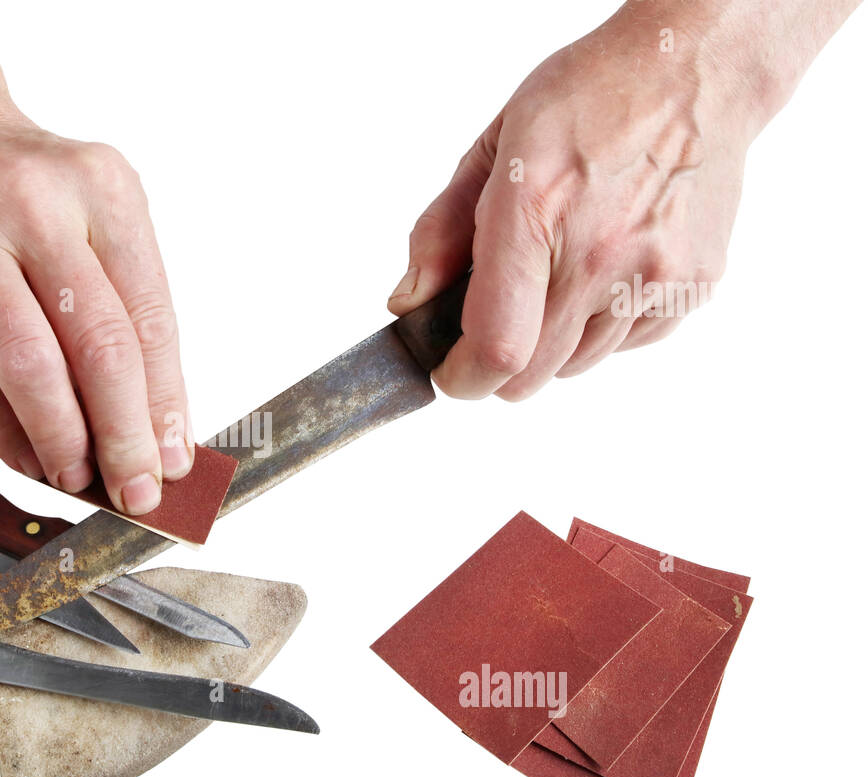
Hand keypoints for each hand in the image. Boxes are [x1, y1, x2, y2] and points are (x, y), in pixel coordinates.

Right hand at [0, 81, 190, 514]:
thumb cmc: (17, 189)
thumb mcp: (86, 216)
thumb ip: (117, 308)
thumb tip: (151, 423)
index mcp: (104, 187)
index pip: (149, 316)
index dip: (167, 402)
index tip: (176, 462)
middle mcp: (36, 199)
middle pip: (99, 342)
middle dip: (125, 434)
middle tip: (138, 491)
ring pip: (27, 360)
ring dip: (61, 438)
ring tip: (78, 481)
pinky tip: (24, 457)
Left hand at [388, 7, 764, 399]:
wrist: (694, 70)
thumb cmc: (591, 99)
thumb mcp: (494, 148)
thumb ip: (441, 232)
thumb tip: (408, 302)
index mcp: (537, 210)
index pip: (496, 348)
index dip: (462, 378)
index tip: (448, 372)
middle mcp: (603, 253)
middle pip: (531, 376)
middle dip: (498, 362)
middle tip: (495, 316)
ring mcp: (656, 275)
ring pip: (577, 365)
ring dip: (553, 342)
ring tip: (560, 270)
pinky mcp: (694, 287)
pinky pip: (626, 345)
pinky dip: (603, 325)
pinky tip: (607, 265)